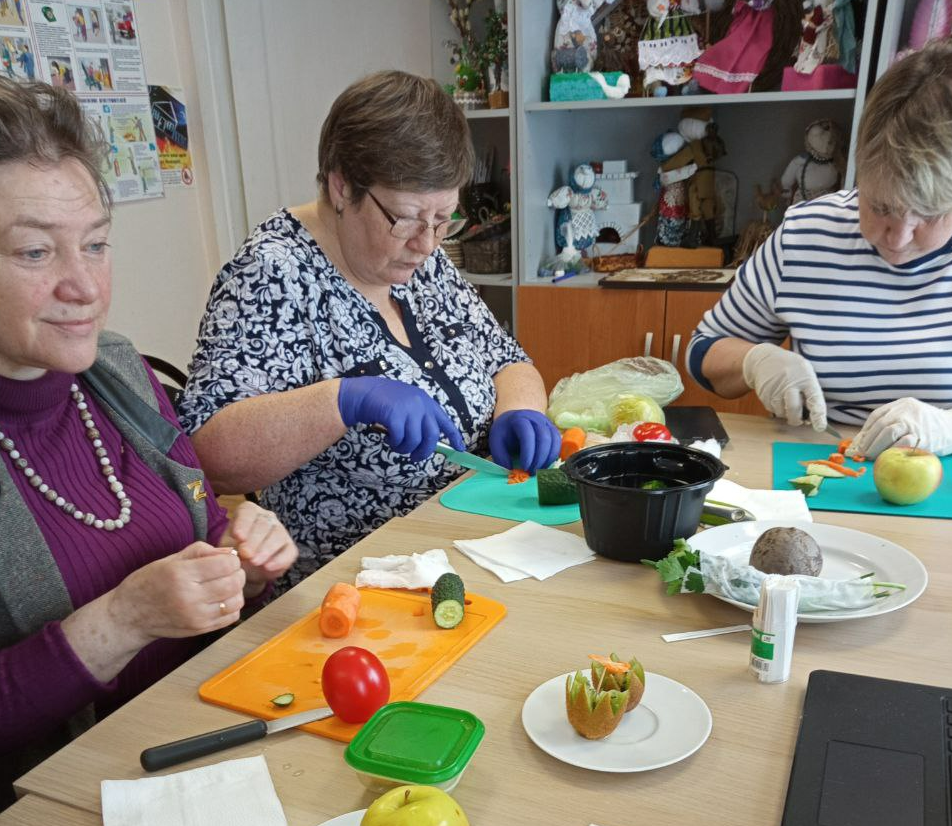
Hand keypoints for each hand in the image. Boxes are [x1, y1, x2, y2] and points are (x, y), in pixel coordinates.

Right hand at [110, 543, 245, 644]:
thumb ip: (202, 551)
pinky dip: (232, 606)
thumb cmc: (149, 582)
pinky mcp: (200, 630)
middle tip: (228, 571)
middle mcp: (189, 597)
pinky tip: (221, 600)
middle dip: (237, 572)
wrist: (129, 616)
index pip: (226, 564)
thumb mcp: (170, 559)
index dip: (232, 559)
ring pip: (236, 600)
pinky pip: (231, 617)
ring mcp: (196, 617)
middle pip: (234, 582)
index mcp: (181, 574)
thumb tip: (230, 552)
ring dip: (237, 590)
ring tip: (225, 585)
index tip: (224, 559)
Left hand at [218, 501, 298, 595]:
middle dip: (254, 540)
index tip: (238, 537)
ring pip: (277, 535)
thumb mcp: (227, 548)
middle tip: (245, 554)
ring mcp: (281, 531)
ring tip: (255, 562)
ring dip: (266, 549)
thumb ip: (229, 546)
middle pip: (263, 524)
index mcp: (249, 512)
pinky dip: (279, 560)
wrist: (247, 570)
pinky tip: (268, 567)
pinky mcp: (290, 548)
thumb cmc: (235, 553)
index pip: (248, 511)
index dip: (243, 523)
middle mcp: (267, 518)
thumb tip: (237, 550)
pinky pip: (289, 551)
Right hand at [338, 376, 463, 461]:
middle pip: (432, 435)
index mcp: (427, 403)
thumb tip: (428, 443)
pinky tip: (388, 438)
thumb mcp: (408, 405)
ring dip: (404, 448)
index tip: (460, 449)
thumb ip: (419, 419)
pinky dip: (394, 443)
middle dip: (424, 451)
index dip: (454, 437)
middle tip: (415, 458)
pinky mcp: (395, 415)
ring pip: (415, 440)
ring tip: (396, 445)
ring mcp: (408, 409)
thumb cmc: (386, 402)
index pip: (445, 421)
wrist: (365, 393)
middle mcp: (421, 404)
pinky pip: (400, 438)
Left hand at [489, 409, 559, 472]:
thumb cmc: (504, 433)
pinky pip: (558, 443)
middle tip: (531, 472)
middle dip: (539, 458)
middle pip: (544, 438)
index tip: (524, 467)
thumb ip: (501, 457)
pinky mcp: (553, 430)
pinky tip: (544, 465)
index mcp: (519, 419)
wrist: (513, 420)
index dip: (528, 452)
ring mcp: (547, 423)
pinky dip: (553, 456)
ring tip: (537, 470)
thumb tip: (511, 471)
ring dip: (547, 459)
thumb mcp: (496, 443)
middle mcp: (536, 418)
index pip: (527, 435)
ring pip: (554, 440)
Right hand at [742, 343, 827, 430]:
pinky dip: (777, 408)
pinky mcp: (764, 395)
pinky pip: (772, 410)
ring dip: (786, 413)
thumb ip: (810, 391)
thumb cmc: (790, 367)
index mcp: (805, 378)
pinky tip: (777, 397)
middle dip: (797, 420)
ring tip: (787, 402)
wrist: (763, 360)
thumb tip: (812, 415)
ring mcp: (775, 390)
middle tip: (800, 421)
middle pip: (794, 410)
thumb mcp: (805, 371)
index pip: (814, 400)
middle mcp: (789, 384)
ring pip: (782, 413)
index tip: (820, 427)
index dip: (818, 416)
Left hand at [850, 398, 951, 458]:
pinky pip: (902, 444)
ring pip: (888, 432)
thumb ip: (892, 422)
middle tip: (862, 453)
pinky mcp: (923, 437)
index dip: (865, 431)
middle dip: (868, 440)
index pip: (877, 416)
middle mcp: (907, 411)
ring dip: (876, 446)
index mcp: (902, 404)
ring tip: (870, 456)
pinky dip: (891, 451)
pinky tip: (887, 457)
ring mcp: (915, 422)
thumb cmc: (929, 426)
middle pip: (880, 424)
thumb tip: (865, 440)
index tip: (858, 443)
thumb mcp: (911, 416)